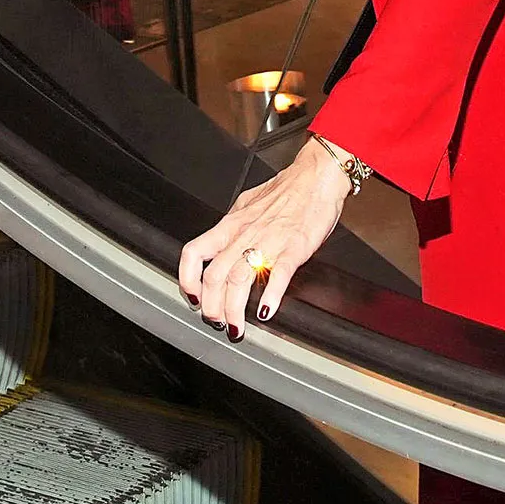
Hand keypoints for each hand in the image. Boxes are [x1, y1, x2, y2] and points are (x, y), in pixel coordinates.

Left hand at [178, 138, 353, 338]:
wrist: (317, 176)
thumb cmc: (288, 189)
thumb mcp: (249, 202)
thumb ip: (235, 224)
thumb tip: (223, 237)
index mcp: (232, 225)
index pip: (194, 252)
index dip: (187, 278)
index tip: (193, 296)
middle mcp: (245, 234)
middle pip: (215, 275)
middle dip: (212, 306)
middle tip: (218, 322)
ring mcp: (269, 242)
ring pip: (239, 279)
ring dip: (234, 309)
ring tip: (237, 327)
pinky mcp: (294, 247)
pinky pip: (278, 274)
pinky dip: (271, 296)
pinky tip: (267, 310)